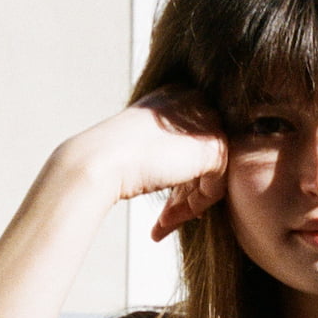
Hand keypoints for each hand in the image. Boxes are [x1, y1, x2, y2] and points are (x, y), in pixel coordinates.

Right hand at [66, 92, 226, 239]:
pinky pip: (216, 186)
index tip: (163, 202)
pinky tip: (167, 219)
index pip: (192, 142)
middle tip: (165, 217)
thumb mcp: (144, 140)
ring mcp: (207, 122)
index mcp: (176, 95)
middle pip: (203, 157)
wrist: (101, 162)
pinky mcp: (213, 146)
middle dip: (186, 193)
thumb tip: (188, 167)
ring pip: (211, 174)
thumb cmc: (111, 155)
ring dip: (187, 204)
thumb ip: (169, 146)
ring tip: (162, 223)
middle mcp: (194, 101)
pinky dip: (194, 207)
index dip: (180, 177)